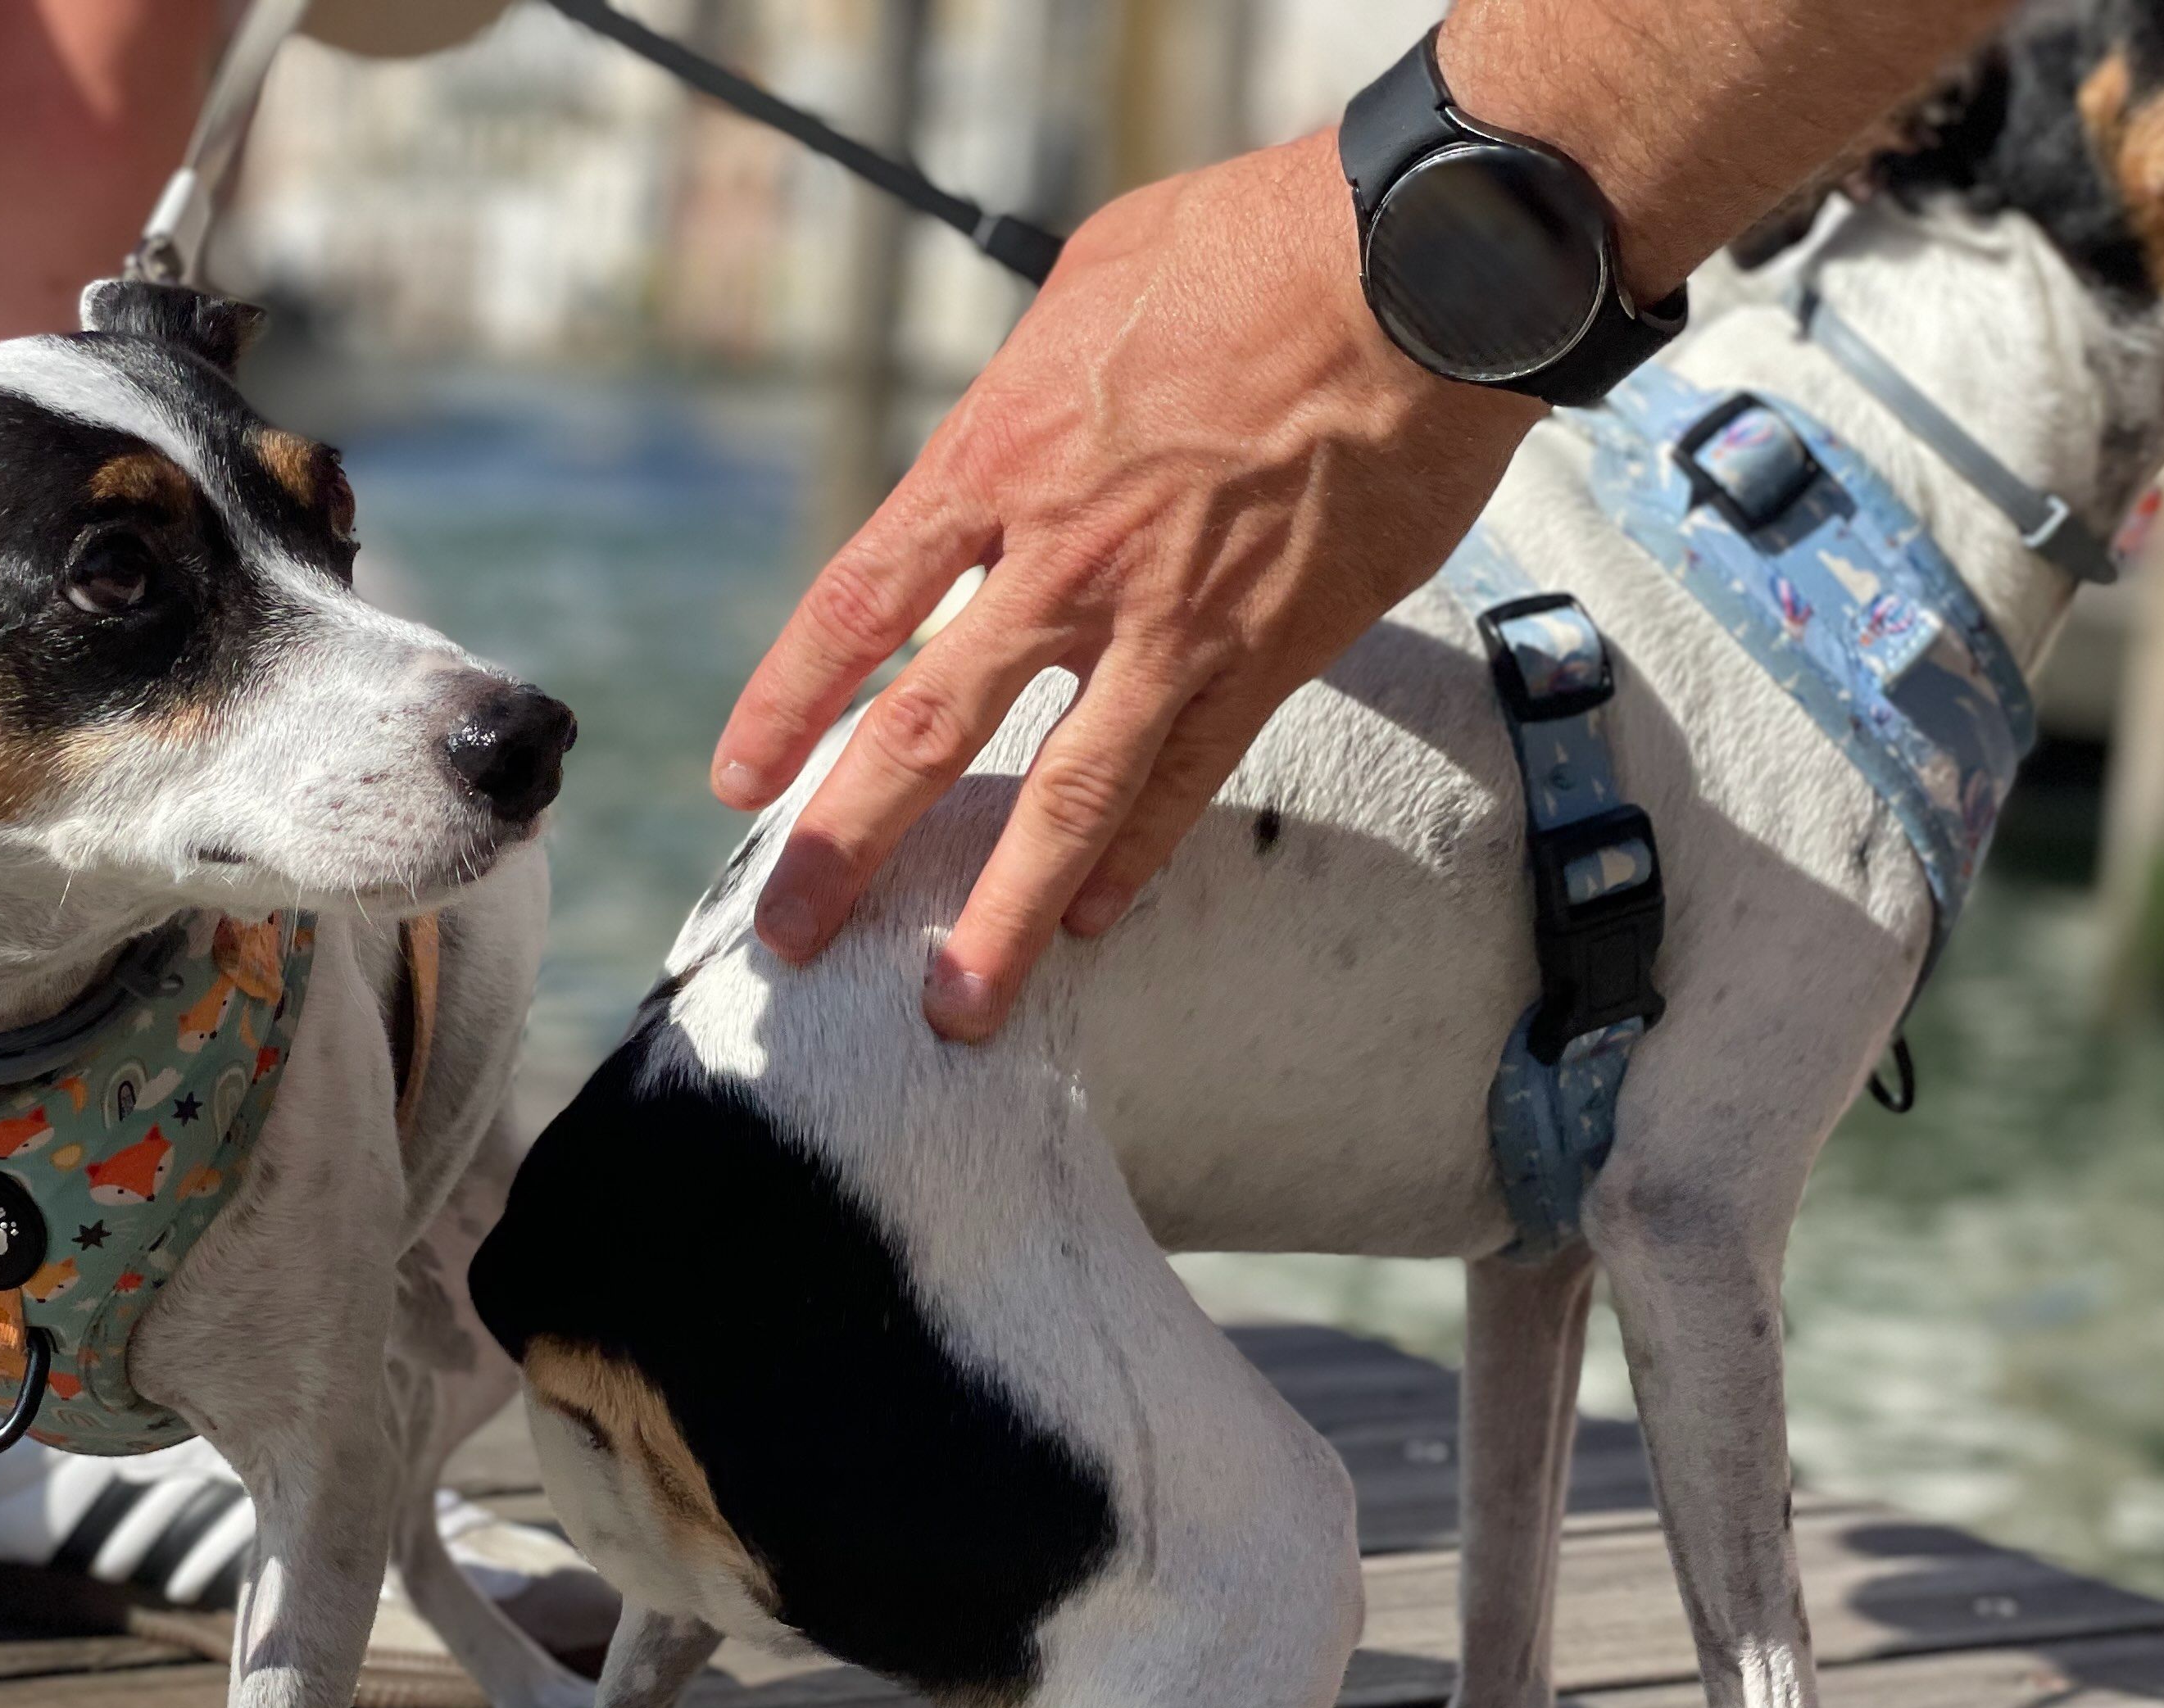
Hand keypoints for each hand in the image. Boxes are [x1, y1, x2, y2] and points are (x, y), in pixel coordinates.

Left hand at [719, 127, 1539, 1040]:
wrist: (1424, 268)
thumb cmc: (1253, 245)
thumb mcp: (1087, 286)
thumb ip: (1024, 393)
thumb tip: (1000, 448)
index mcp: (997, 462)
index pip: (857, 607)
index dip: (787, 703)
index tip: (739, 783)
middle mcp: (1062, 562)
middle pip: (922, 730)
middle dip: (844, 845)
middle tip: (793, 935)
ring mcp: (1168, 623)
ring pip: (1060, 801)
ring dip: (998, 916)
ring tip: (952, 1007)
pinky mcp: (1270, 654)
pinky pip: (1186, 783)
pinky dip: (1133, 859)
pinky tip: (1091, 919)